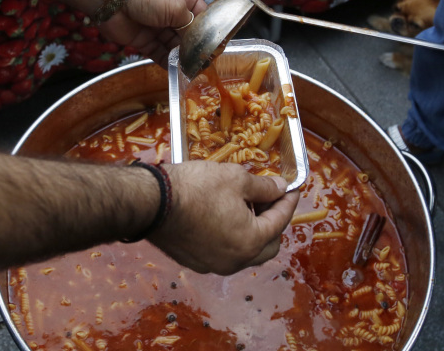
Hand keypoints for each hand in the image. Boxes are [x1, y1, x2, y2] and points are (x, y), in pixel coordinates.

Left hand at [99, 0, 205, 65]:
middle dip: (195, 45)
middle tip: (206, 61)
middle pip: (187, 31)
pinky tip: (178, 71)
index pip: (200, 12)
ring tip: (193, 69)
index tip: (216, 44)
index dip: (208, 28)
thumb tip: (195, 40)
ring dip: (182, 56)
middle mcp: (169, 10)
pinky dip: (168, 62)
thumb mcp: (176, 6)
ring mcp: (155, 25)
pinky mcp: (143, 39)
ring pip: (173, 44)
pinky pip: (159, 53)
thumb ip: (190, 24)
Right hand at [150, 162, 298, 274]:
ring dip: (251, 232)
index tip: (291, 188)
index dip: (288, 202)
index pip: (280, 221)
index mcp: (250, 242)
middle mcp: (235, 261)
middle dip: (273, 222)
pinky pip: (223, 252)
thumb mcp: (236, 178)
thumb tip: (279, 189)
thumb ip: (264, 187)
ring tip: (244, 206)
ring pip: (244, 252)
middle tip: (269, 200)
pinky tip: (222, 217)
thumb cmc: (196, 188)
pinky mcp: (195, 262)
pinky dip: (230, 238)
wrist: (152, 203)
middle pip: (268, 246)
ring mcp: (214, 265)